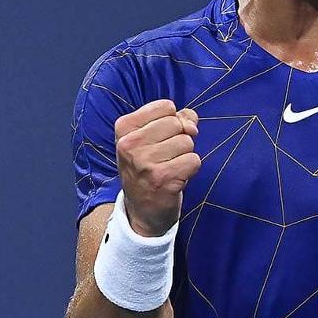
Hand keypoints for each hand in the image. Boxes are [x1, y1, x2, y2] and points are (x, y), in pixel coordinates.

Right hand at [113, 99, 200, 236]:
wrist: (141, 210)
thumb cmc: (148, 167)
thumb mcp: (149, 139)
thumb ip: (174, 119)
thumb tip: (192, 120)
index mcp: (124, 128)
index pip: (166, 106)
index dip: (173, 120)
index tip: (162, 137)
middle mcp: (130, 144)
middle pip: (177, 124)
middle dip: (180, 138)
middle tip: (166, 156)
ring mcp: (145, 162)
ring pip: (187, 142)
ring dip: (185, 155)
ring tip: (170, 167)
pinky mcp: (162, 179)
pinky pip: (194, 160)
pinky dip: (191, 169)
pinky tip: (176, 178)